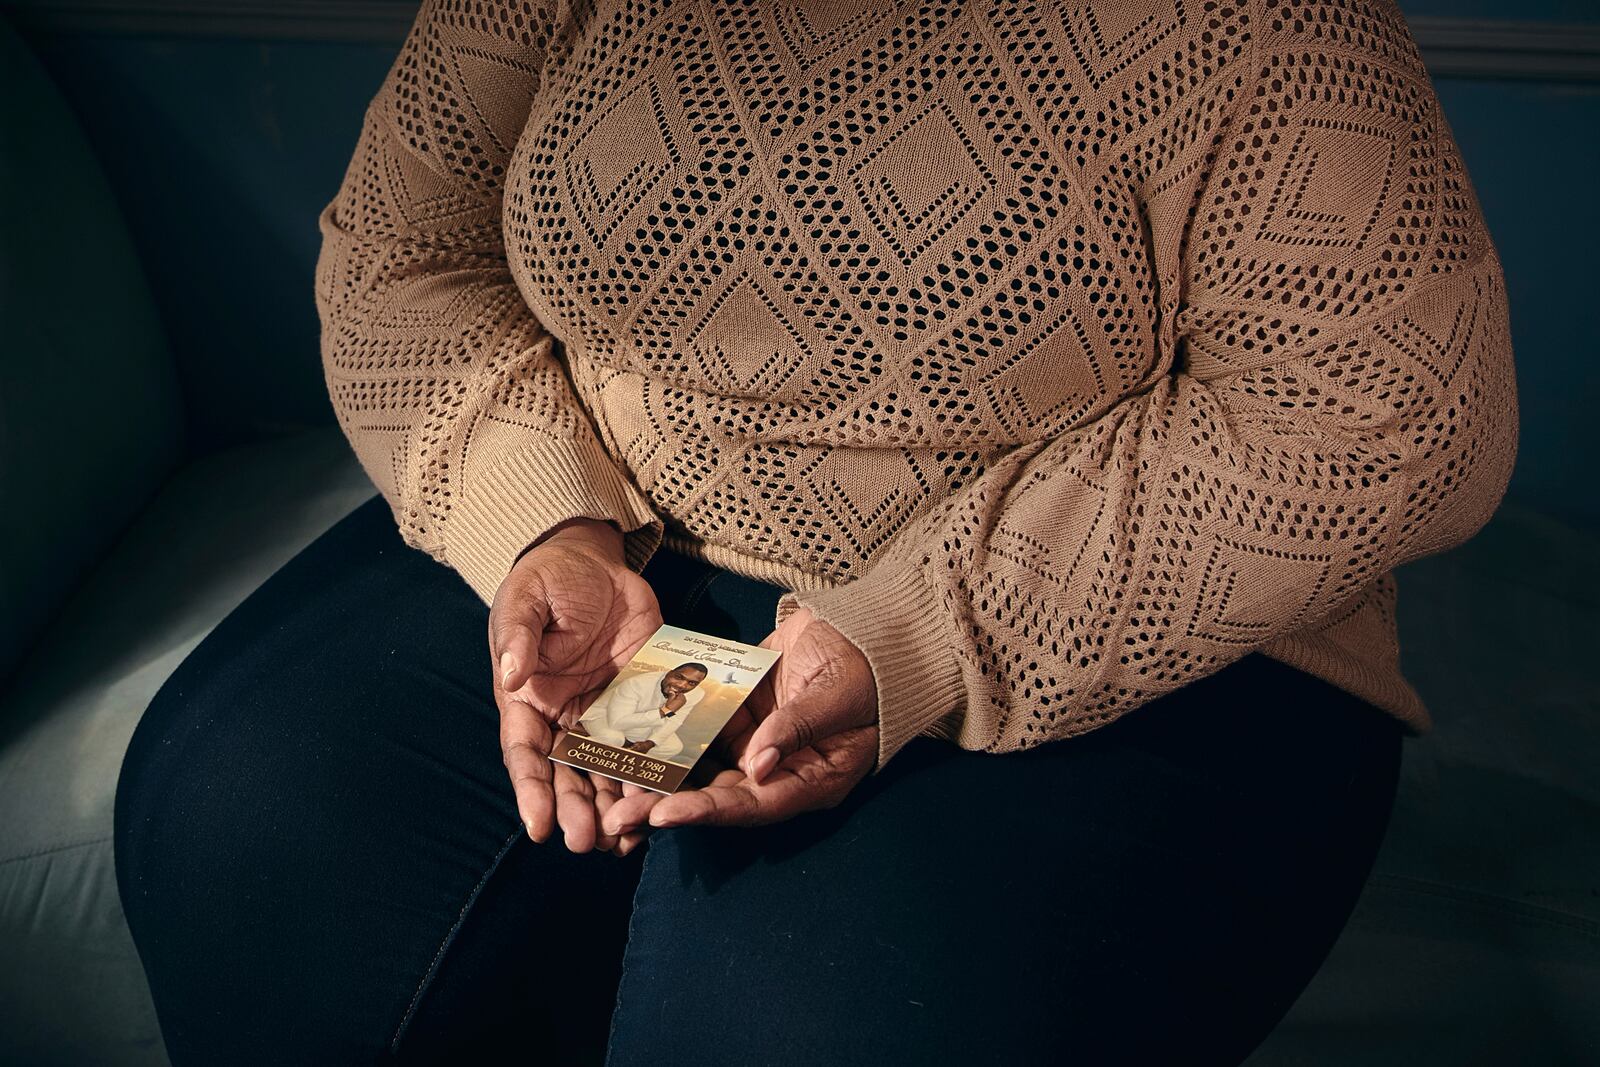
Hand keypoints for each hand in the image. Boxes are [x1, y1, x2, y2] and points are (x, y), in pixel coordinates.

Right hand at [489, 517, 658, 856]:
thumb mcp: (524, 603)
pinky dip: (658, 775)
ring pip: (610, 772)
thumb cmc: (545, 584)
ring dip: (617, 807)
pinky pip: (652, 744)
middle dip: (577, 812)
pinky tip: (667, 802)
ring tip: (627, 840)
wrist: (592, 565)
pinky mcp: (645, 705)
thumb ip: (519, 637)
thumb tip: (513, 673)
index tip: (538, 828)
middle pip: (570, 776)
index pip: (526, 755)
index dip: (531, 792)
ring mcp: (607, 717)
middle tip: (588, 843)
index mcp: (527, 704)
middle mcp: (565, 721)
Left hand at [600, 606, 878, 834]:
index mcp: (812, 779)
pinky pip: (699, 728)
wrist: (861, 626)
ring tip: (611, 780)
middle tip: (617, 816)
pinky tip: (628, 734)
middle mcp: (777, 771)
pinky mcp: (740, 717)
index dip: (709, 811)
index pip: (755, 804)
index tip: (664, 815)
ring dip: (659, 775)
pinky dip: (668, 733)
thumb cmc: (865, 666)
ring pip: (701, 768)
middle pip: (718, 796)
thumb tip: (759, 765)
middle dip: (668, 805)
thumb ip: (798, 726)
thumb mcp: (838, 694)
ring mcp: (755, 745)